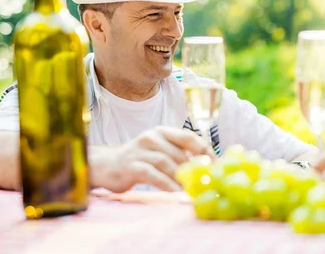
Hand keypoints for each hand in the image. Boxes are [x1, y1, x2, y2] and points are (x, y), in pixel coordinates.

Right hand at [90, 126, 215, 192]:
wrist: (107, 165)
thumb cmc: (141, 160)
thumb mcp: (160, 152)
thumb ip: (179, 155)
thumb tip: (207, 165)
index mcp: (163, 132)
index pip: (188, 137)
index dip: (204, 150)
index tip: (216, 164)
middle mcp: (152, 137)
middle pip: (179, 153)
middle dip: (194, 169)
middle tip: (207, 182)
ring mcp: (140, 150)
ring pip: (166, 163)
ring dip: (181, 177)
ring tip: (193, 189)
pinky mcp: (131, 165)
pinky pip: (152, 174)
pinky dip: (166, 184)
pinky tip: (176, 193)